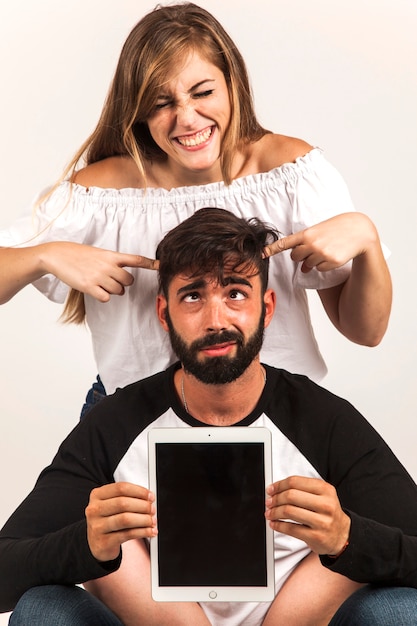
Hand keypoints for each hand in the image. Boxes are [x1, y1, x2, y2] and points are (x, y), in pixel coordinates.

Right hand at [40, 241, 158, 301]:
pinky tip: (94, 289)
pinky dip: (102, 296)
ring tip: (100, 283)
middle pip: (129, 281)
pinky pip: (106, 298)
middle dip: (123, 283)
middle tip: (111, 279)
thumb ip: (112, 262)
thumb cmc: (78, 254)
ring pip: (119, 291)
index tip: (161, 265)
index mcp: (111, 255)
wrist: (58, 256)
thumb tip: (123, 276)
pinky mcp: (90, 287)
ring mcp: (99, 276)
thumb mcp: (98, 253)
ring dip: (113, 291)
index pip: (135, 259)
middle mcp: (107, 265)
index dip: (150, 263)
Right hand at [85, 482, 156, 561]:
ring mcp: (97, 527)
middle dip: (143, 506)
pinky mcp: (103, 542)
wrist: (96, 543)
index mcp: (97, 495)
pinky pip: (127, 535)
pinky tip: (149, 531)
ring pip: (125, 519)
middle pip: (123, 503)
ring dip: (144, 520)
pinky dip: (142, 532)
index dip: (139, 491)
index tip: (150, 496)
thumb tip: (148, 498)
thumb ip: (127, 498)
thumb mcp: (111, 504)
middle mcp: (94, 510)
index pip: (120, 488)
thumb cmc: (108, 520)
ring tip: (152, 521)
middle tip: (152, 509)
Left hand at [263, 213, 377, 272]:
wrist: (359, 230)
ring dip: (314, 260)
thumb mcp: (319, 230)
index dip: (271, 249)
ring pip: (307, 265)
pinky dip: (324, 265)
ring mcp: (321, 253)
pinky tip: (333, 254)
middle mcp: (312, 244)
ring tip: (327, 249)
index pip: (284, 243)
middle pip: (295, 257)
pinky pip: (319, 269)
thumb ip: (307, 245)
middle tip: (314, 248)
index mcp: (307, 233)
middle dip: (301, 255)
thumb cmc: (337, 228)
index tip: (261, 254)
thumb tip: (304, 268)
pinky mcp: (330, 262)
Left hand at [265, 476, 349, 555]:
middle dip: (275, 499)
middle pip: (291, 496)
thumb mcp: (322, 495)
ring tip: (270, 513)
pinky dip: (278, 526)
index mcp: (325, 490)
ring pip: (289, 511)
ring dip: (274, 512)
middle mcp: (325, 504)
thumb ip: (302, 489)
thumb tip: (276, 488)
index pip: (296, 482)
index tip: (271, 490)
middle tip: (269, 502)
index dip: (279, 485)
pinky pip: (291, 529)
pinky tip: (274, 524)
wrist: (343, 535)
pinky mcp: (316, 537)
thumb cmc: (327, 512)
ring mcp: (322, 522)